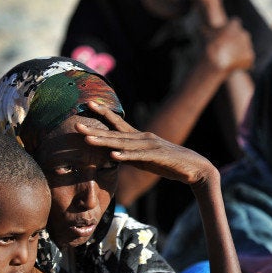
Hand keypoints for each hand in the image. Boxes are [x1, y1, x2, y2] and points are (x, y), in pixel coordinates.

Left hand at [76, 102, 217, 185]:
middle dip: (95, 128)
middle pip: (116, 132)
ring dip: (104, 141)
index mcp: (140, 137)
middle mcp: (144, 138)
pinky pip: (138, 157)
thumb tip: (112, 154)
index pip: (118, 124)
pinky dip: (125, 156)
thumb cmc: (169, 164)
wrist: (195, 168)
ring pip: (123, 143)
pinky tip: (113, 156)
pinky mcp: (157, 157)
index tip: (88, 104)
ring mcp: (150, 147)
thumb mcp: (146, 159)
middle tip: (76, 123)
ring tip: (87, 140)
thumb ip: (130, 155)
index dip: (104, 114)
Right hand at [202, 17, 253, 73]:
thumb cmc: (209, 45)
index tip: (225, 36)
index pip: (235, 24)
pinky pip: (247, 58)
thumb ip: (206, 30)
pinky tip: (233, 65)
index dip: (230, 30)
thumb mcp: (205, 34)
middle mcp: (244, 33)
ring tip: (229, 59)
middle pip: (242, 36)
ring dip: (239, 52)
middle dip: (236, 41)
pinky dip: (242, 62)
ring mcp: (248, 45)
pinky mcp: (250, 56)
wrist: (216, 61)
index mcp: (234, 25)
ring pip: (245, 47)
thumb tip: (201, 28)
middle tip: (227, 48)